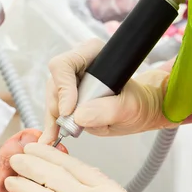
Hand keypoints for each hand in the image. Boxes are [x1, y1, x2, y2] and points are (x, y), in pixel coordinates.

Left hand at [4, 143, 190, 191]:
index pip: (71, 165)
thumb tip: (61, 168)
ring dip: (24, 187)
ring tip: (10, 181)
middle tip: (15, 160)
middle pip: (55, 178)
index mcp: (107, 189)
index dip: (48, 154)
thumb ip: (91, 184)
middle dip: (30, 166)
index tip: (32, 148)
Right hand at [41, 38, 177, 144]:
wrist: (139, 112)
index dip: (63, 89)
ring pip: (52, 99)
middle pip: (54, 84)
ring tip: (63, 135)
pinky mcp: (67, 98)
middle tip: (70, 127)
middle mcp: (78, 65)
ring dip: (55, 119)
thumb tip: (80, 116)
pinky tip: (53, 137)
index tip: (69, 111)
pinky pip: (54, 110)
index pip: (64, 65)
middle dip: (59, 108)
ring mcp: (70, 82)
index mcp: (93, 54)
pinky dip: (53, 125)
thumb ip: (108, 110)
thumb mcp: (130, 108)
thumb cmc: (138, 103)